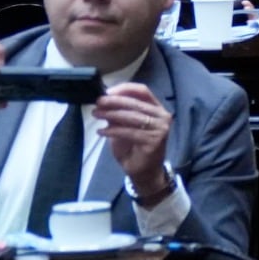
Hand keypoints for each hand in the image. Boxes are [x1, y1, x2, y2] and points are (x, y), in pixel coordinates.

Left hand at [92, 82, 174, 203]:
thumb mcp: (123, 125)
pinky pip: (130, 132)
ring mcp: (160, 128)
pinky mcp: (155, 141)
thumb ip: (118, 113)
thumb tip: (103, 100)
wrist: (144, 171)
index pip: (142, 91)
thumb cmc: (133, 146)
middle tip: (98, 102)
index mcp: (156, 108)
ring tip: (96, 114)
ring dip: (111, 114)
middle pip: (135, 102)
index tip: (106, 91)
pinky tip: (102, 131)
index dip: (124, 89)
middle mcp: (162, 116)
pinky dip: (113, 130)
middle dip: (114, 101)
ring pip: (132, 116)